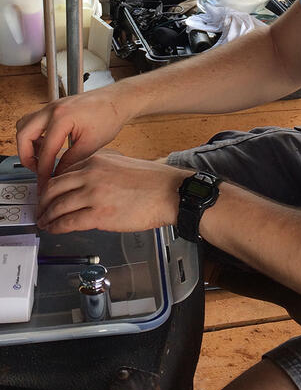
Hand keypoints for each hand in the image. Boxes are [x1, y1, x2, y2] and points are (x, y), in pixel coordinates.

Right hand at [16, 85, 130, 189]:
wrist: (118, 100)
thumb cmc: (109, 116)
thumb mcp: (91, 145)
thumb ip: (70, 162)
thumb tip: (57, 175)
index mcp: (61, 118)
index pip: (45, 151)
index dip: (44, 172)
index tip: (45, 183)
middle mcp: (51, 109)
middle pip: (23, 135)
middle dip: (27, 156)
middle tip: (38, 170)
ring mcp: (51, 106)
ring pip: (24, 125)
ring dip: (28, 143)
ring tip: (43, 157)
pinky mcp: (54, 107)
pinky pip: (34, 121)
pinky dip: (35, 135)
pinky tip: (49, 146)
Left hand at [35, 149, 187, 233]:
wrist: (170, 192)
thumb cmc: (153, 181)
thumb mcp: (122, 164)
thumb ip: (101, 170)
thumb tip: (85, 183)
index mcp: (96, 160)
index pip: (63, 172)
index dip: (51, 186)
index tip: (48, 194)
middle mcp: (91, 174)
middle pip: (52, 187)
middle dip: (42, 201)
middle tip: (40, 209)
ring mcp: (94, 194)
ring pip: (57, 206)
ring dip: (46, 216)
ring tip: (44, 222)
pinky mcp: (99, 215)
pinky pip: (68, 222)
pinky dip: (56, 227)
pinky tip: (54, 229)